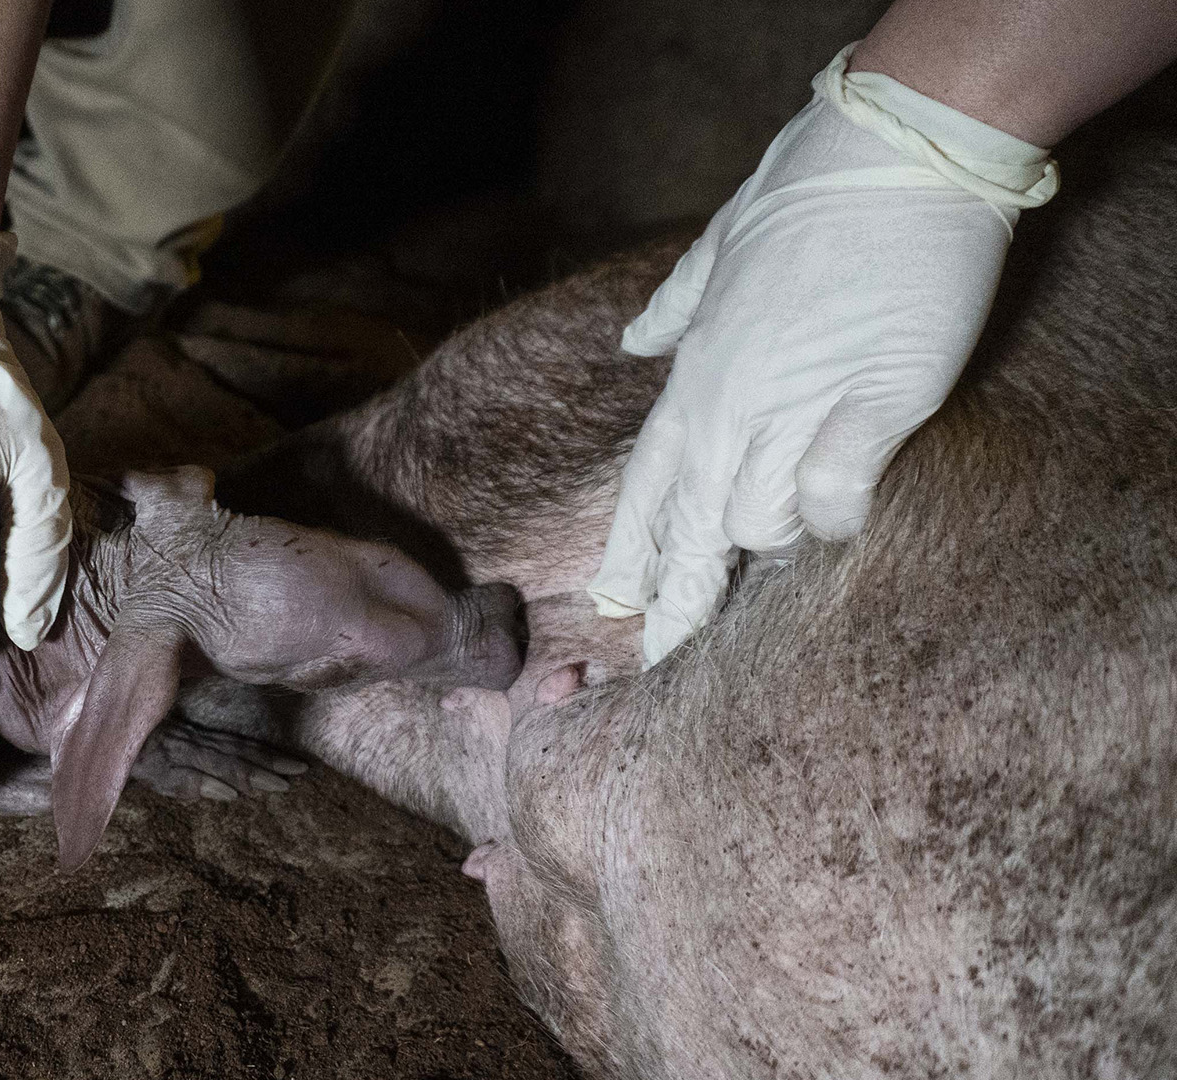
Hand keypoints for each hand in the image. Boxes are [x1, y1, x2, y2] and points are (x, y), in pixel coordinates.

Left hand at [589, 45, 1056, 664]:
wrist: (893, 151)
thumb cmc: (806, 192)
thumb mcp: (719, 247)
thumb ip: (677, 306)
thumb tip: (639, 339)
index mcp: (693, 374)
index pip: (644, 486)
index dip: (630, 553)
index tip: (617, 606)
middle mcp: (729, 402)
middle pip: (688, 532)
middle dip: (678, 604)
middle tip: (663, 659)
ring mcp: (794, 405)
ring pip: (759, 524)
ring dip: (782, 534)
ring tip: (805, 514)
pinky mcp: (871, 403)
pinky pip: (836, 496)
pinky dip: (840, 512)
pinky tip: (850, 502)